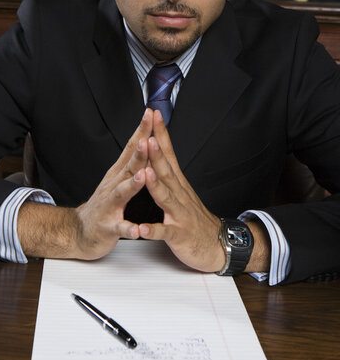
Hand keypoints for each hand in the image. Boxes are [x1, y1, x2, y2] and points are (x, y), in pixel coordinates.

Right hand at [18, 109, 153, 259]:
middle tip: (148, 138)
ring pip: (121, 193)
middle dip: (138, 152)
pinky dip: (128, 228)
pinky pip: (119, 228)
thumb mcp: (118, 179)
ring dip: (132, 184)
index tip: (150, 114)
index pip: (131, 148)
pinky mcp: (108, 227)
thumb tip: (147, 140)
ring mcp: (109, 206)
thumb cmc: (105, 205)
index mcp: (118, 174)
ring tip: (144, 176)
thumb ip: (132, 162)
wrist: (81, 232)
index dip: (141, 131)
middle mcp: (112, 186)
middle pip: (127, 166)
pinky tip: (136, 230)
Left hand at [138, 110, 225, 271]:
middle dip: (157, 153)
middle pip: (167, 171)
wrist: (218, 244)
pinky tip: (142, 228)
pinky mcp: (179, 234)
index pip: (169, 153)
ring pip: (166, 197)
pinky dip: (154, 230)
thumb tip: (158, 147)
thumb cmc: (195, 217)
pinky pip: (165, 232)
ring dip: (155, 184)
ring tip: (145, 172)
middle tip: (147, 136)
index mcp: (178, 183)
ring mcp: (180, 214)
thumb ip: (169, 170)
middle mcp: (180, 194)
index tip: (154, 115)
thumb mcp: (182, 190)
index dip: (162, 134)